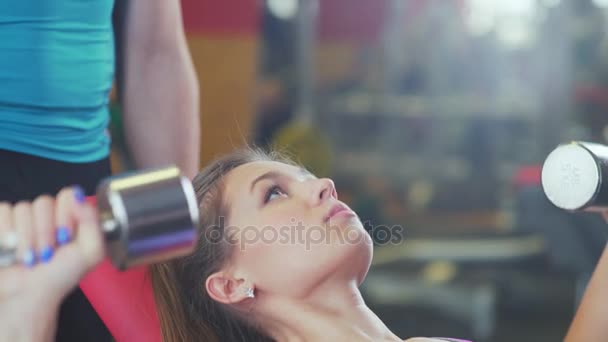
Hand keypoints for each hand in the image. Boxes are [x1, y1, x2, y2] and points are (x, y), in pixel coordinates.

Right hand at [0, 187, 104, 340]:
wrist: (28, 296)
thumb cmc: (59, 277)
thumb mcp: (91, 252)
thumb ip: (93, 221)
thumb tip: (78, 196)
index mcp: (70, 216)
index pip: (66, 195)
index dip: (65, 215)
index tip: (65, 237)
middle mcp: (48, 215)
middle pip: (43, 202)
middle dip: (45, 233)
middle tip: (47, 254)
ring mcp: (24, 219)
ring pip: (22, 208)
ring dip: (26, 239)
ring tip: (31, 257)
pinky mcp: (3, 224)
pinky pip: (3, 211)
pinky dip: (6, 234)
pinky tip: (12, 251)